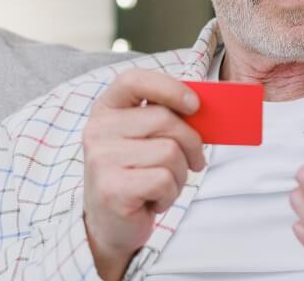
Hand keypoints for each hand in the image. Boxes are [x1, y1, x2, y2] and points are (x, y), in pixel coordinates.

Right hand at [82, 70, 205, 280]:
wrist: (112, 223)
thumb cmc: (138, 173)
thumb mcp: (148, 138)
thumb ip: (167, 116)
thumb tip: (204, 106)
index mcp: (107, 109)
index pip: (133, 80)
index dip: (168, 88)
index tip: (194, 104)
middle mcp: (98, 130)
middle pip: (165, 119)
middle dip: (191, 143)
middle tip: (194, 160)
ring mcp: (102, 159)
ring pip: (170, 152)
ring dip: (180, 173)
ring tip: (164, 183)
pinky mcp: (112, 189)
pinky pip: (164, 179)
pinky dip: (170, 192)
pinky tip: (154, 199)